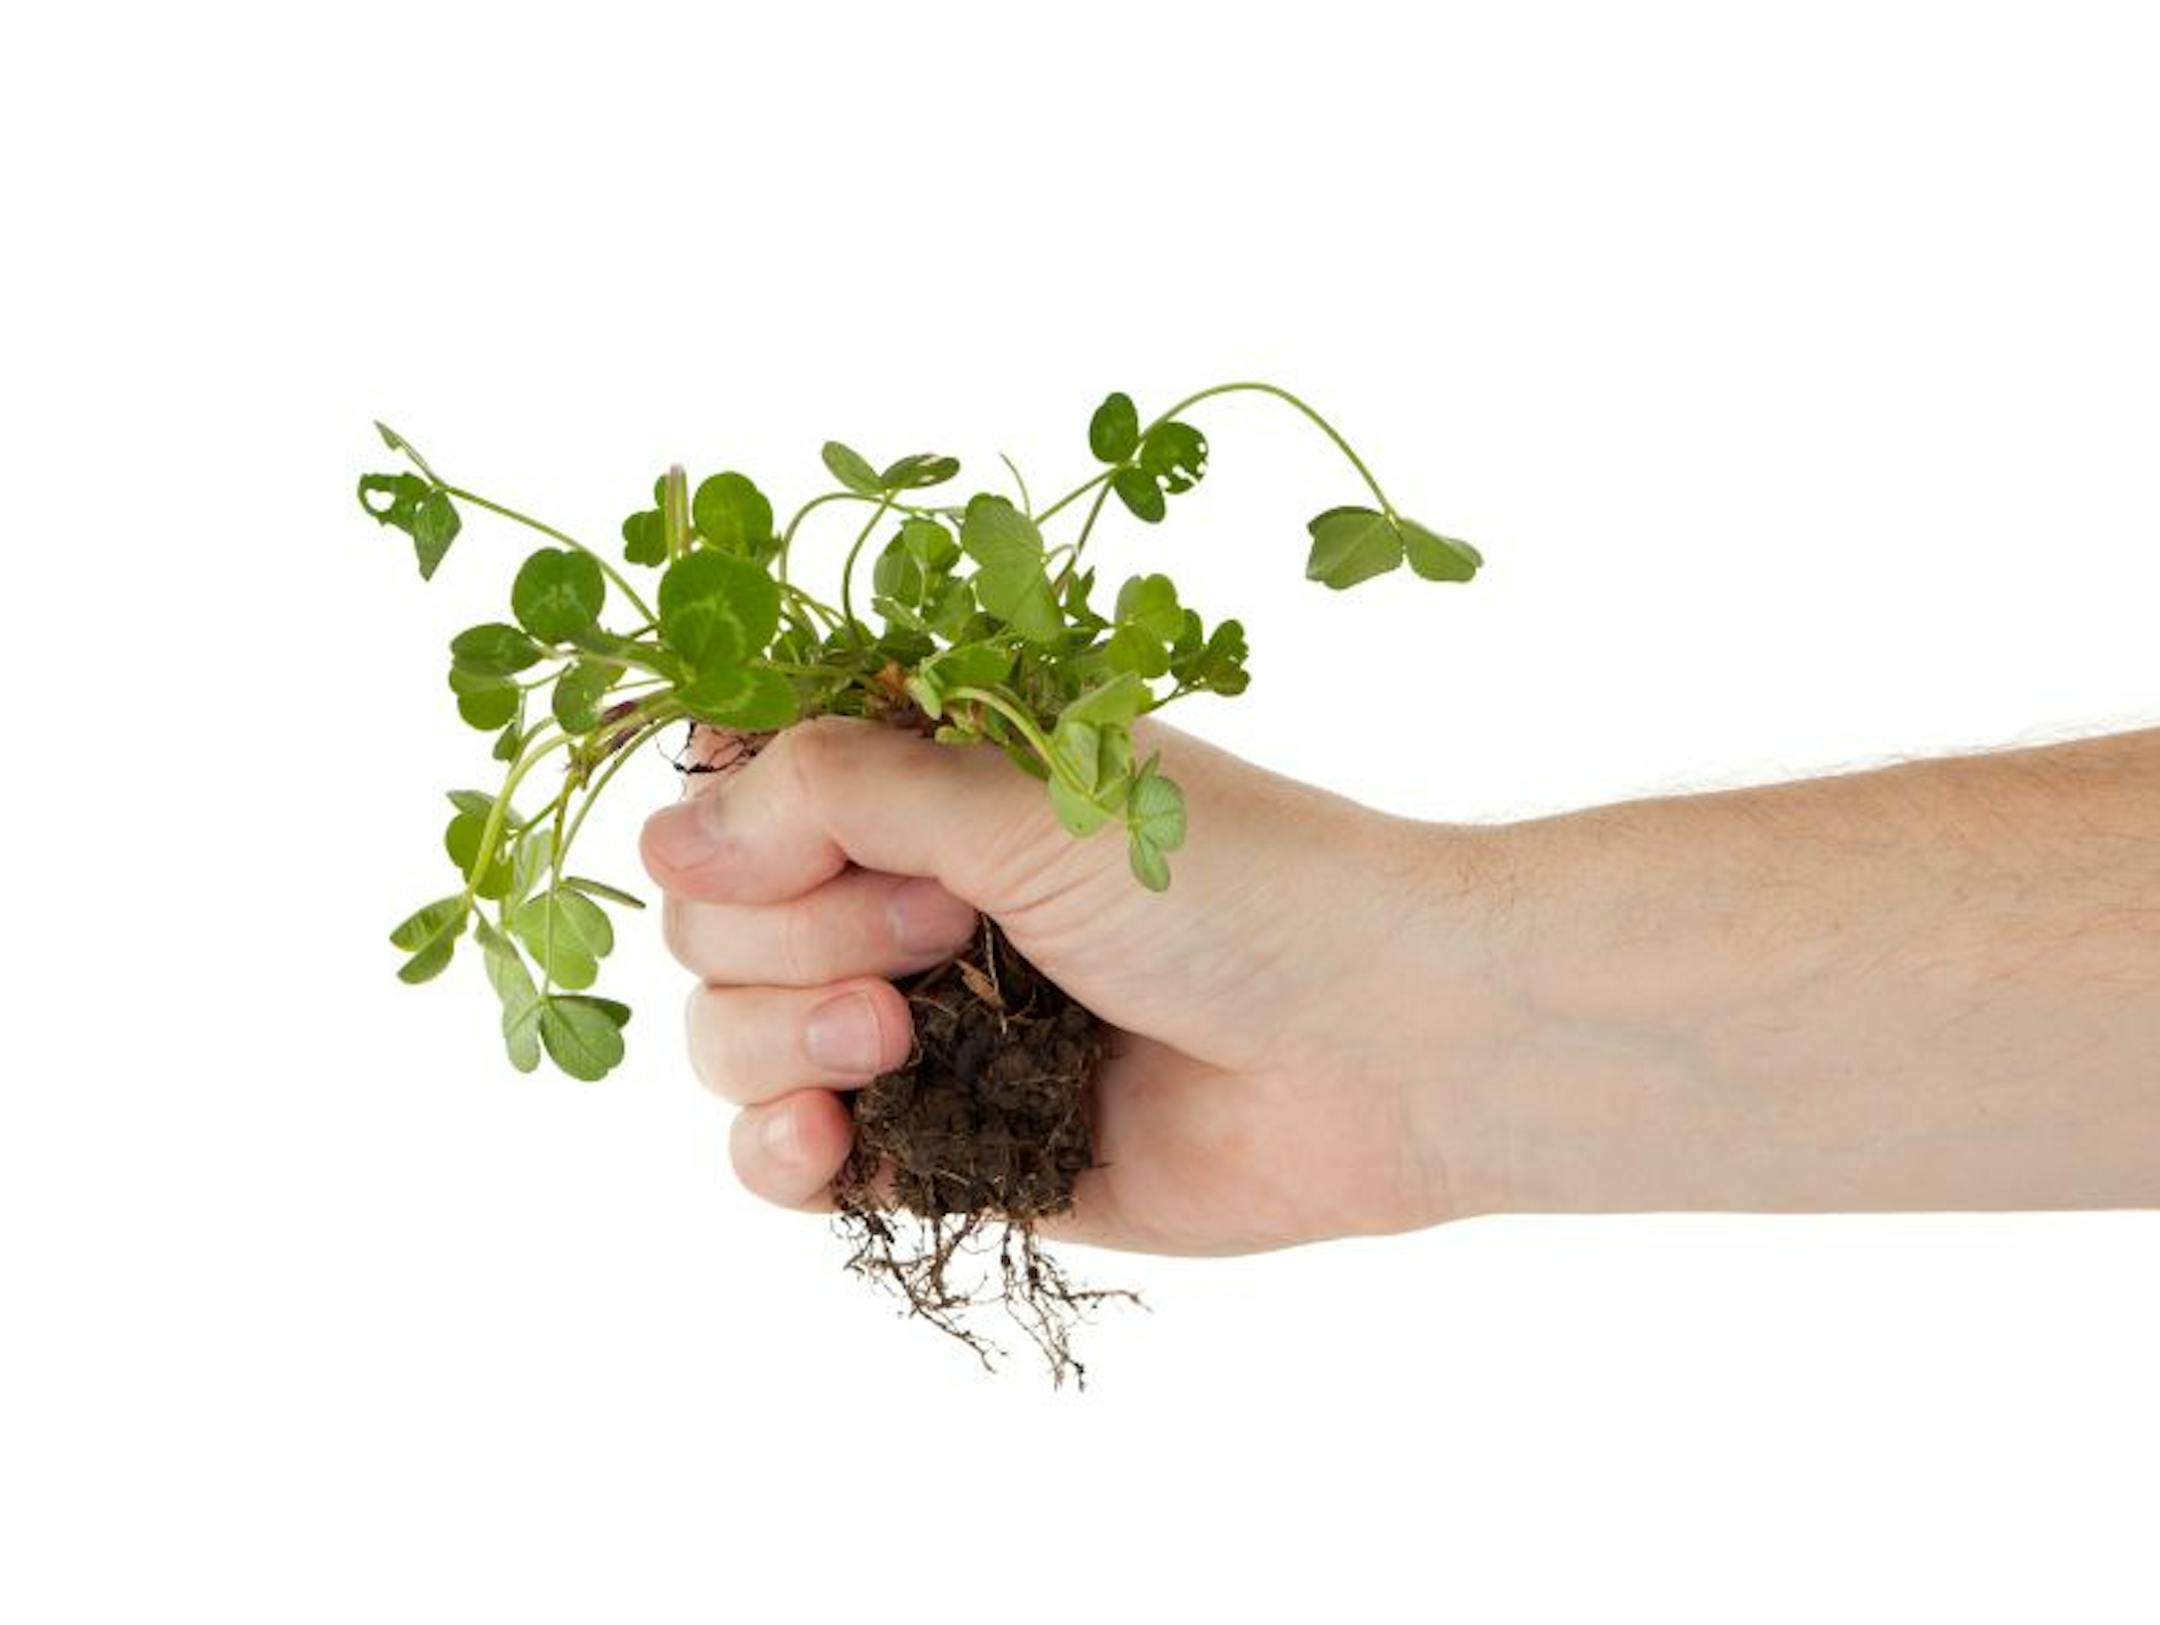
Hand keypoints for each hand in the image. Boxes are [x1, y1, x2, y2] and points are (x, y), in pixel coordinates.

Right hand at [638, 717, 1504, 1254]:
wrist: (1392, 1047)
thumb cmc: (1238, 887)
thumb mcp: (1030, 797)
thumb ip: (838, 794)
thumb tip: (667, 837)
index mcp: (930, 784)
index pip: (741, 787)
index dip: (732, 820)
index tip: (796, 837)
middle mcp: (909, 896)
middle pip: (713, 920)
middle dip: (785, 931)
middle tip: (937, 933)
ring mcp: (922, 1026)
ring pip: (730, 1038)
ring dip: (771, 1037)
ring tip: (894, 1035)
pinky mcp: (949, 1148)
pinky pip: (792, 1161)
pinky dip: (776, 1153)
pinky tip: (819, 1146)